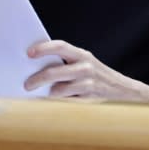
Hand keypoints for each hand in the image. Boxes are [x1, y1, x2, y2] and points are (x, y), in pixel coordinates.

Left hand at [25, 40, 148, 103]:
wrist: (122, 90)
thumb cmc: (95, 75)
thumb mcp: (83, 63)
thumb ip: (65, 63)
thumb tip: (36, 66)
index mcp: (82, 55)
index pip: (61, 46)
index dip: (44, 48)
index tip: (29, 53)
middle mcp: (86, 67)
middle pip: (55, 71)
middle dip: (38, 78)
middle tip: (26, 84)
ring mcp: (88, 84)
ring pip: (59, 90)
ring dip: (47, 93)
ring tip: (39, 94)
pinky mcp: (88, 99)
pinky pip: (67, 102)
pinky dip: (57, 102)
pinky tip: (51, 101)